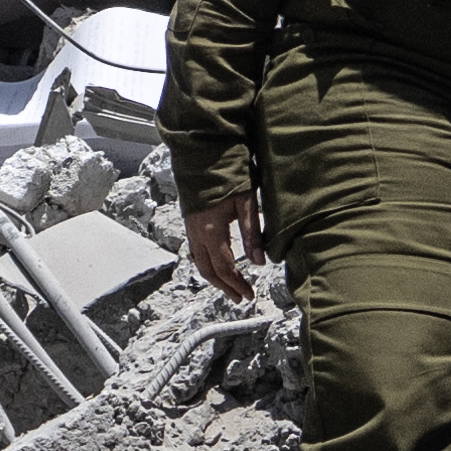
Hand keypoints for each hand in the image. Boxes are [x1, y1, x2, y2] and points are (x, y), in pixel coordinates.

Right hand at [183, 177, 263, 297]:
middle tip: (240, 298)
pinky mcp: (190, 221)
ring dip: (215, 278)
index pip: (224, 267)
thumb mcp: (246, 202)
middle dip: (224, 287)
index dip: (237, 284)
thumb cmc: (228, 173)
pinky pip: (196, 251)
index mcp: (210, 230)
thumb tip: (260, 262)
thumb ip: (252, 233)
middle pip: (208, 270)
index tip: (250, 295)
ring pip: (200, 262)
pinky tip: (218, 265)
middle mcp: (196, 232)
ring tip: (231, 287)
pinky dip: (208, 264)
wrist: (203, 152)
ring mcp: (190, 227)